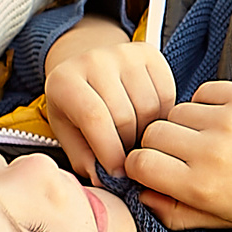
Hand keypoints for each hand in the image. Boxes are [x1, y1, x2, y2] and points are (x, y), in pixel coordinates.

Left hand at [41, 16, 175, 175]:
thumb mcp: (68, 132)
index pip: (95, 119)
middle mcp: (94, 60)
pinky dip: (162, 115)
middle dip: (128, 146)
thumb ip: (83, 158)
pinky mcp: (148, 52)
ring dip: (147, 132)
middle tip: (127, 157)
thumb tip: (104, 180)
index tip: (117, 172)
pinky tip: (148, 121)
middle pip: (125, 115)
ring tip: (135, 138)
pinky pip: (166, 93)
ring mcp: (123, 52)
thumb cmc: (75, 106)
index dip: (109, 151)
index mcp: (65, 81)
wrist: (86, 66)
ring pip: (149, 106)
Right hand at [127, 81, 231, 231]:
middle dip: (158, 143)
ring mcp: (229, 120)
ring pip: (175, 111)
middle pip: (152, 133)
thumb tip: (139, 193)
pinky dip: (205, 104)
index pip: (139, 163)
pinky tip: (223, 120)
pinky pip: (201, 92)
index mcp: (202, 187)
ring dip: (183, 123)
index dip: (139, 165)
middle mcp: (212, 152)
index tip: (152, 168)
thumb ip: (173, 213)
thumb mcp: (219, 219)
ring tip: (207, 137)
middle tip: (180, 153)